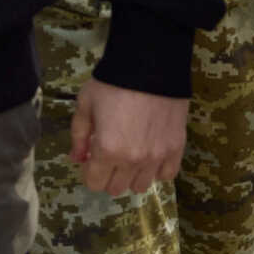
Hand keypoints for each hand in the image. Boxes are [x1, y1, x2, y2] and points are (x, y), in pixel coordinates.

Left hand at [69, 79, 186, 196]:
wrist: (151, 64)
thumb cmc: (113, 83)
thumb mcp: (86, 105)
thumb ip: (79, 136)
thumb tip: (77, 158)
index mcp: (107, 150)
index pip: (94, 184)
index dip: (90, 171)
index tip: (93, 157)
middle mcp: (132, 160)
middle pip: (117, 188)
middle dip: (109, 175)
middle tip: (111, 154)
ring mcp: (156, 156)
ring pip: (141, 186)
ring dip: (132, 175)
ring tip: (132, 154)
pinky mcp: (176, 148)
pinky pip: (167, 175)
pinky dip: (157, 170)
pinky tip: (151, 155)